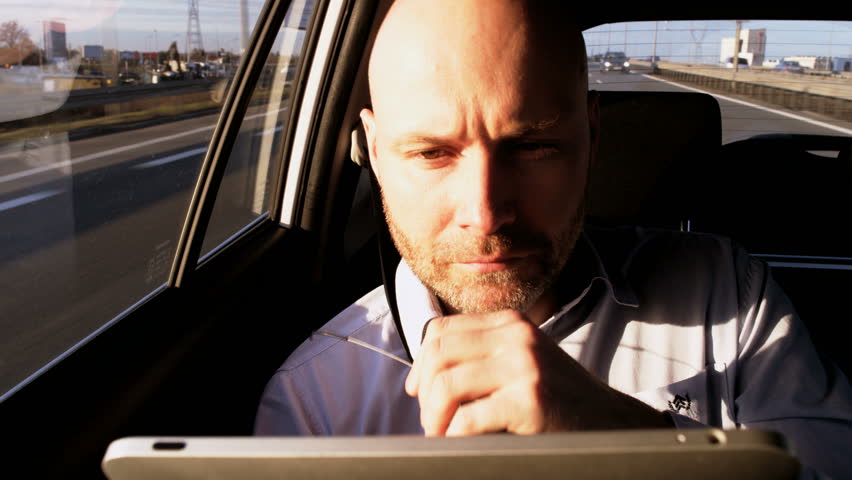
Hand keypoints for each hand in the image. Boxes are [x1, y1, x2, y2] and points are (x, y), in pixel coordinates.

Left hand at [405, 310, 671, 435]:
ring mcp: (524, 366)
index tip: (418, 391)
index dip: (421, 363)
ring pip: (447, 385)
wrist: (612, 423)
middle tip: (431, 422)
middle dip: (425, 393)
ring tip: (442, 435)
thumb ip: (482, 358)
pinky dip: (455, 436)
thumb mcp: (522, 363)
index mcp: (510, 323)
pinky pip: (468, 419)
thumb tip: (423, 378)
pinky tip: (462, 445)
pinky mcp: (529, 400)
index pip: (441, 331)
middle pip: (439, 355)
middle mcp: (516, 336)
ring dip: (435, 418)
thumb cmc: (560, 400)